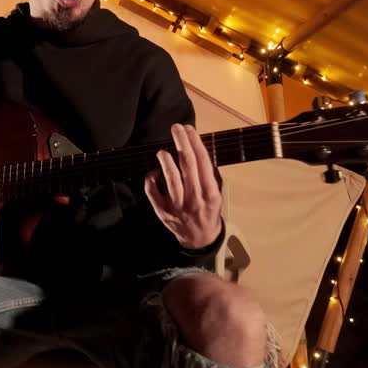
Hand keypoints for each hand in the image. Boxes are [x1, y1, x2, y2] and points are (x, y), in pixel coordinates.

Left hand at [143, 123, 222, 248]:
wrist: (200, 239)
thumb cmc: (208, 212)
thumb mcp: (216, 194)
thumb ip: (208, 175)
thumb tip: (195, 149)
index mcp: (210, 192)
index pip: (203, 162)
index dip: (195, 142)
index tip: (189, 129)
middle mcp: (194, 198)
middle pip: (187, 165)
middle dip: (181, 142)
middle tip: (176, 128)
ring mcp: (177, 206)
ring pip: (171, 178)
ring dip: (165, 160)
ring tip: (162, 151)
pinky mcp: (163, 212)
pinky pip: (153, 192)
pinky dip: (151, 179)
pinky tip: (154, 172)